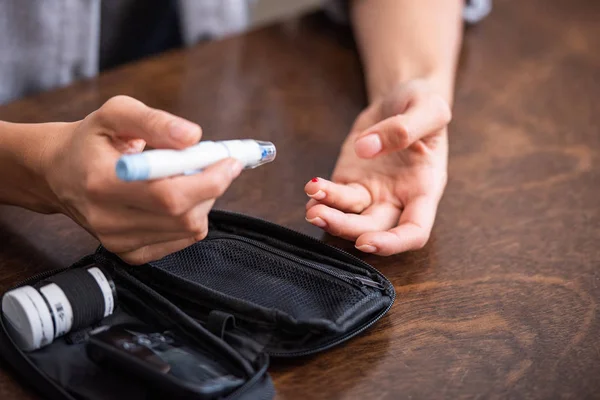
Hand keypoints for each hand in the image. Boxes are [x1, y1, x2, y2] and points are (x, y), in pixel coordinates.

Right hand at [42, 96, 241, 263]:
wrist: (59, 173)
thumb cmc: (92, 140)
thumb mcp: (117, 113)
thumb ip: (155, 121)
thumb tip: (193, 136)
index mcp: (102, 182)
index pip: (169, 195)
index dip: (209, 180)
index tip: (229, 161)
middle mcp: (107, 219)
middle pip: (183, 216)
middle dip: (211, 188)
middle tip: (212, 164)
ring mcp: (118, 241)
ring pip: (189, 229)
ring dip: (202, 201)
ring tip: (183, 177)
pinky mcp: (129, 254)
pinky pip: (181, 240)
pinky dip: (190, 217)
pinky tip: (173, 199)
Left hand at [304, 80, 450, 254]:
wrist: (400, 98)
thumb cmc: (422, 105)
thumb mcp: (428, 107)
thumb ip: (404, 128)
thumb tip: (367, 149)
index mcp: (425, 188)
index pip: (415, 231)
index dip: (392, 244)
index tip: (366, 241)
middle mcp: (398, 197)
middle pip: (374, 228)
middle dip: (346, 228)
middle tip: (320, 214)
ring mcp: (373, 192)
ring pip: (350, 217)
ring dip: (329, 216)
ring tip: (310, 205)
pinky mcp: (351, 180)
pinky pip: (336, 198)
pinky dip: (321, 199)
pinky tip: (311, 192)